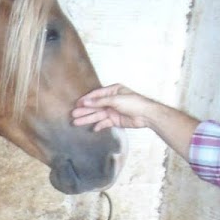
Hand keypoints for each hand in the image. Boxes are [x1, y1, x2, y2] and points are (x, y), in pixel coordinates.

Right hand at [71, 83, 198, 160]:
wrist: (146, 115)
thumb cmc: (134, 103)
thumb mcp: (116, 99)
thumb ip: (99, 101)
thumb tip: (85, 102)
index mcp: (113, 91)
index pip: (96, 95)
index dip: (86, 99)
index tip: (77, 104)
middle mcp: (111, 100)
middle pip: (95, 106)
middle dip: (84, 110)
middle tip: (73, 114)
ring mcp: (112, 110)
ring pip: (97, 115)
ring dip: (87, 119)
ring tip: (76, 122)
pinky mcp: (115, 120)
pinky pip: (104, 123)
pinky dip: (99, 126)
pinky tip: (93, 128)